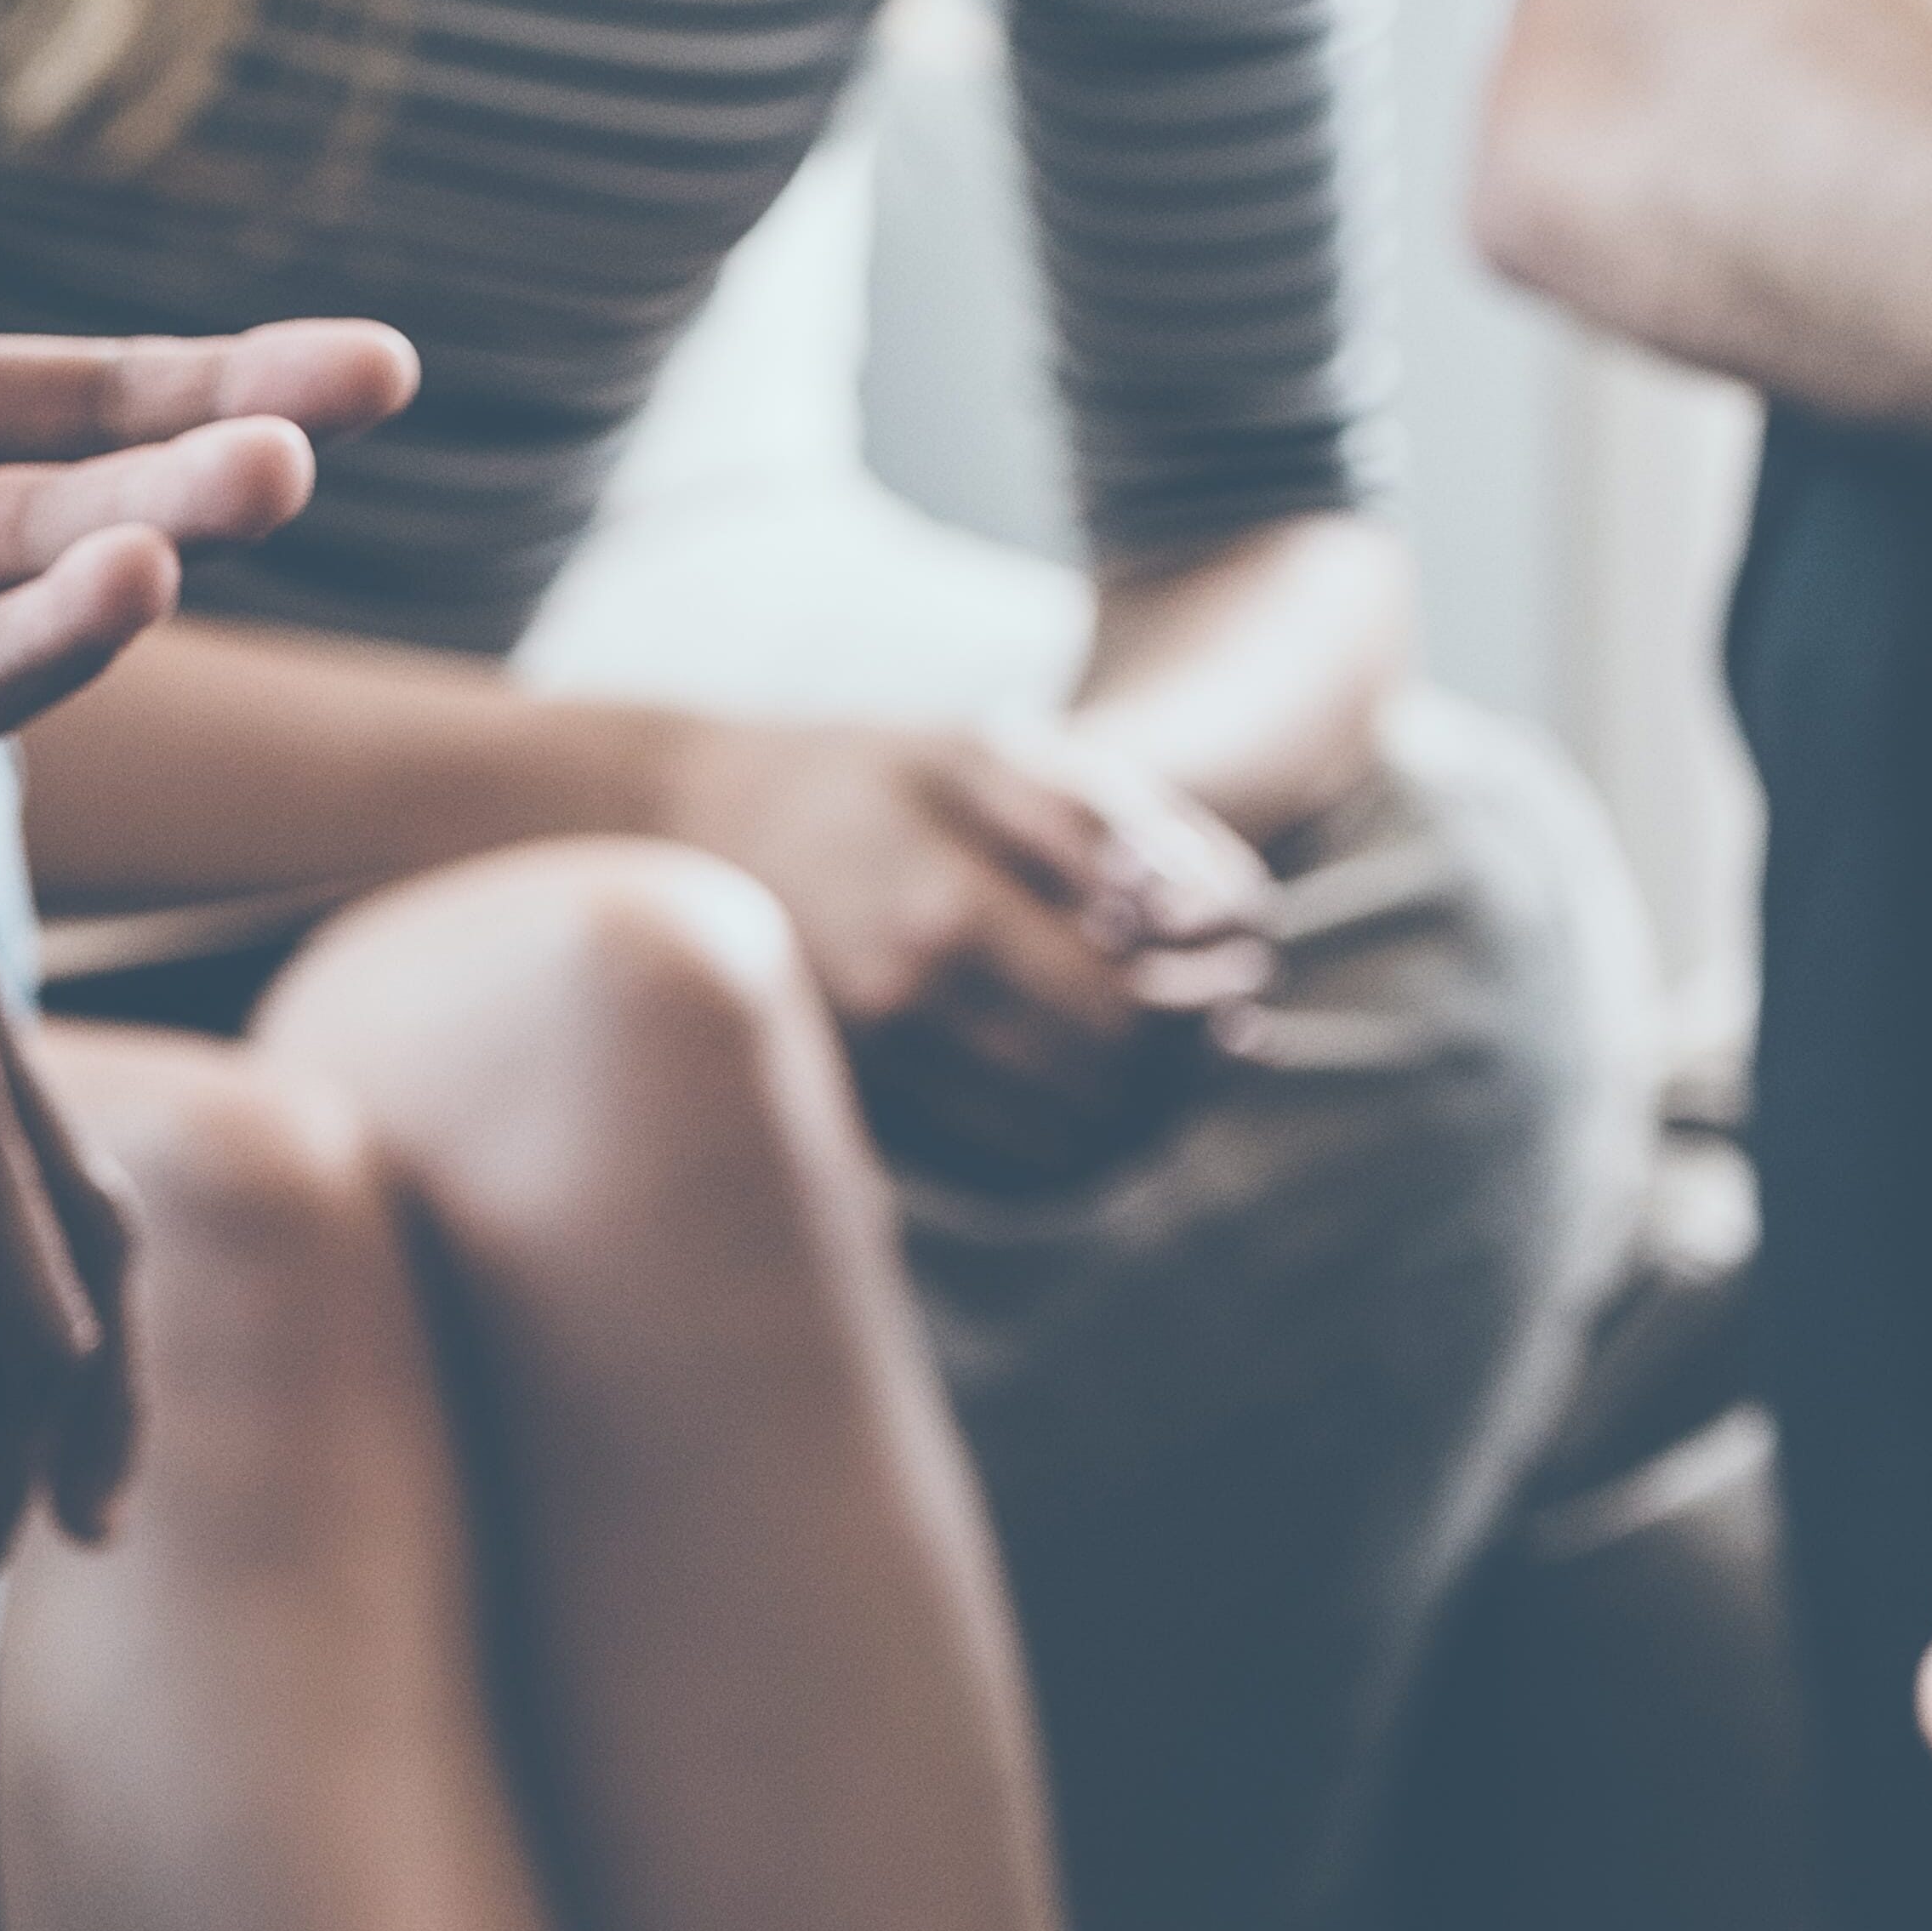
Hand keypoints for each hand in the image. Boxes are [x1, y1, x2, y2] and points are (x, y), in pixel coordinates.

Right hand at [656, 715, 1280, 1184]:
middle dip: (1189, 1068)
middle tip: (1231, 1025)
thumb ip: (1105, 822)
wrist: (684, 827)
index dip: (1212, 1008)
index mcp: (945, 916)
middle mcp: (906, 1017)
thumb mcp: (983, 753)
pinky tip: (1106, 1103)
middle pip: (1107, 1096)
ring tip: (1176, 1064)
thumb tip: (1198, 918)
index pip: (1133, 1016)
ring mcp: (874, 1080)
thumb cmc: (860, 776)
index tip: (1246, 976)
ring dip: (1143, 1120)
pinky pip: (1001, 1177)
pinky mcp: (861, 1118)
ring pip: (1060, 1153)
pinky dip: (1076, 1156)